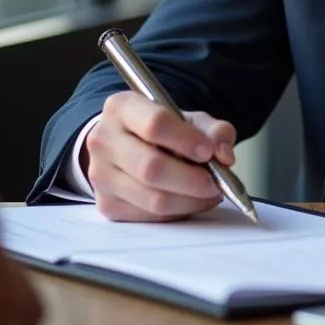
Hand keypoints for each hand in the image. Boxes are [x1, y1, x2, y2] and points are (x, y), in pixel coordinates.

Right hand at [85, 92, 237, 221]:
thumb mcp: (190, 118)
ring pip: (152, 198)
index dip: (186, 140)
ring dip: (190, 200)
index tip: (208, 152)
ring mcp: (100, 175)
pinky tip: (191, 201)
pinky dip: (178, 212)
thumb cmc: (162, 130)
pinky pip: (149, 216)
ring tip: (210, 193)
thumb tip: (224, 156)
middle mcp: (104, 140)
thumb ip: (214, 130)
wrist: (128, 144)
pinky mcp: (106, 204)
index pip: (155, 124)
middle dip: (192, 179)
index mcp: (122, 107)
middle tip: (215, 182)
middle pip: (151, 167)